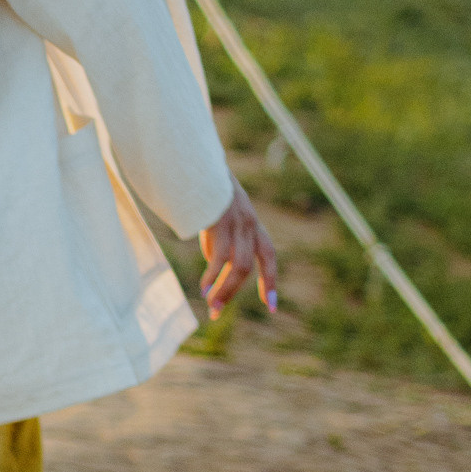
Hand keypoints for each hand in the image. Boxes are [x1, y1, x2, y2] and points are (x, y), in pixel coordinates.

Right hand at [198, 185, 277, 318]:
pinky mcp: (220, 221)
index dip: (270, 280)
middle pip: (251, 265)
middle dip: (236, 292)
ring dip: (225, 290)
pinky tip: (203, 287)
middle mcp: (248, 223)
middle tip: (219, 313)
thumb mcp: (218, 213)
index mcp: (251, 222)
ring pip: (239, 266)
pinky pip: (220, 256)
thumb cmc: (204, 185)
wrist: (198, 158)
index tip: (271, 306)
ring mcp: (236, 222)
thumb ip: (220, 237)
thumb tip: (214, 262)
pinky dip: (213, 275)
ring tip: (211, 307)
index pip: (267, 255)